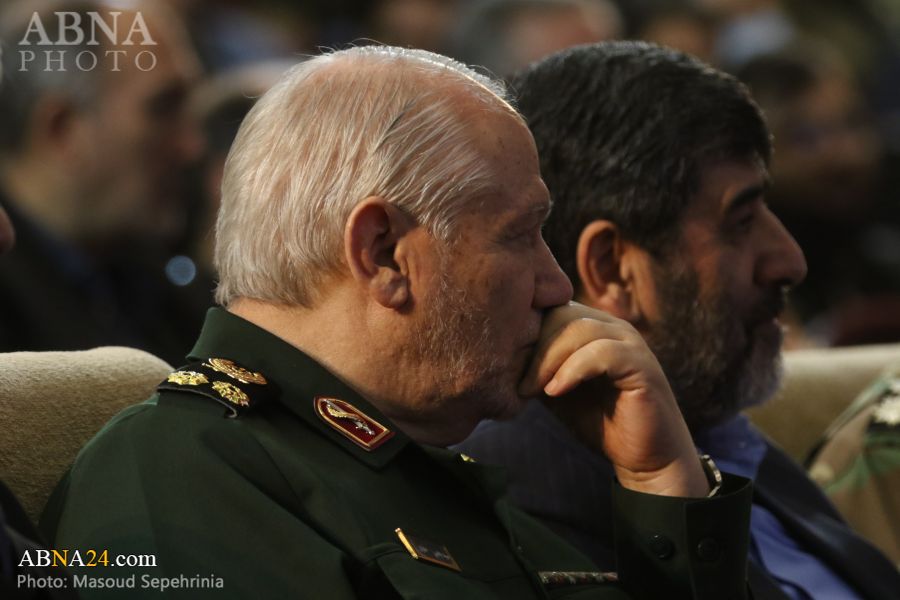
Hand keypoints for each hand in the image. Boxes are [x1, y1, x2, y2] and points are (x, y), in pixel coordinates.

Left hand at [518, 302, 708, 496]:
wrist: (643, 457)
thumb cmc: (599, 422)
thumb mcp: (556, 390)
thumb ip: (536, 368)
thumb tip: (496, 355)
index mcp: (593, 327)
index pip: (552, 309)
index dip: (526, 333)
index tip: (506, 366)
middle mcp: (613, 327)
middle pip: (562, 314)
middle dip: (534, 346)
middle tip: (519, 383)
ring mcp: (630, 343)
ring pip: (580, 329)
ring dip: (548, 359)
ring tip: (533, 389)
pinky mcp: (641, 365)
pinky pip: (603, 352)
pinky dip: (573, 370)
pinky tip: (556, 392)